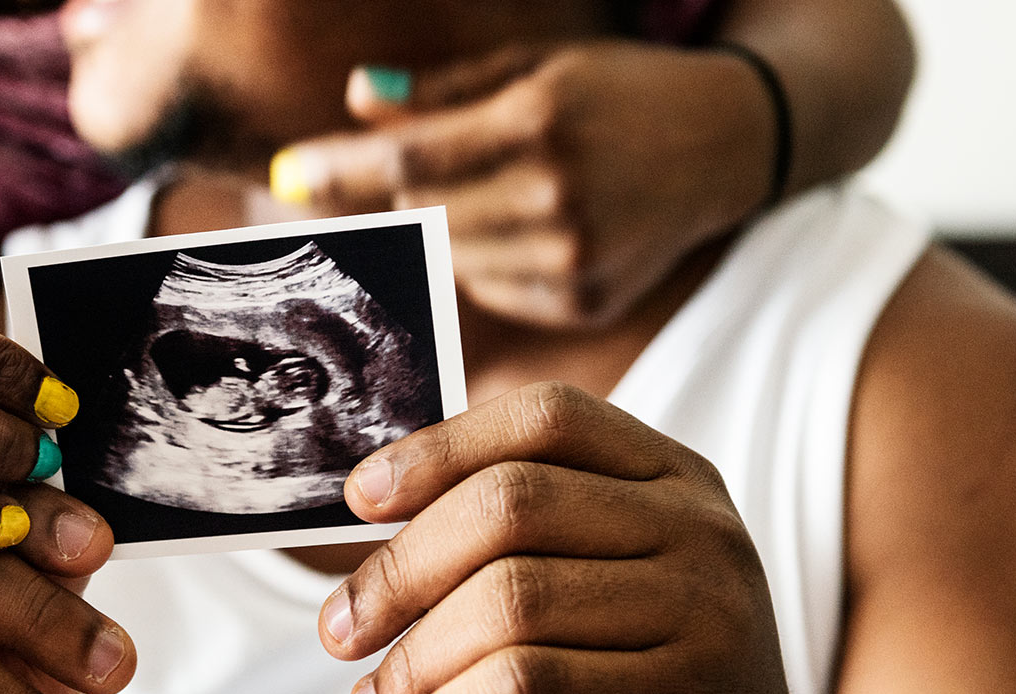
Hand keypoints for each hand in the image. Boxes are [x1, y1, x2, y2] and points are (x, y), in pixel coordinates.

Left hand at [273, 42, 774, 328]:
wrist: (730, 143)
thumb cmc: (617, 91)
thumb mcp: (536, 68)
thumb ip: (443, 94)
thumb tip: (358, 96)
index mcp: (539, 124)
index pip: (411, 158)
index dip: (340, 170)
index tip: (285, 173)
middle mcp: (557, 198)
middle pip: (423, 214)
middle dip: (384, 196)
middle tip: (366, 176)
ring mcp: (574, 260)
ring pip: (452, 257)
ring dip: (441, 228)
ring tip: (483, 190)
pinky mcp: (584, 303)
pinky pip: (493, 288)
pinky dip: (487, 260)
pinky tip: (528, 225)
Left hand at [319, 382, 786, 693]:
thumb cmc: (646, 657)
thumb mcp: (617, 562)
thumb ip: (528, 522)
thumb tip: (379, 503)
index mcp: (675, 476)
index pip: (547, 418)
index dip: (440, 447)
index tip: (360, 498)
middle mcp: (701, 530)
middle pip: (511, 504)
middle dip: (402, 567)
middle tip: (341, 628)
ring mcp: (705, 611)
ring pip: (511, 602)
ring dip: (418, 655)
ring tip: (380, 692)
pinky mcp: (686, 692)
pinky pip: (530, 682)